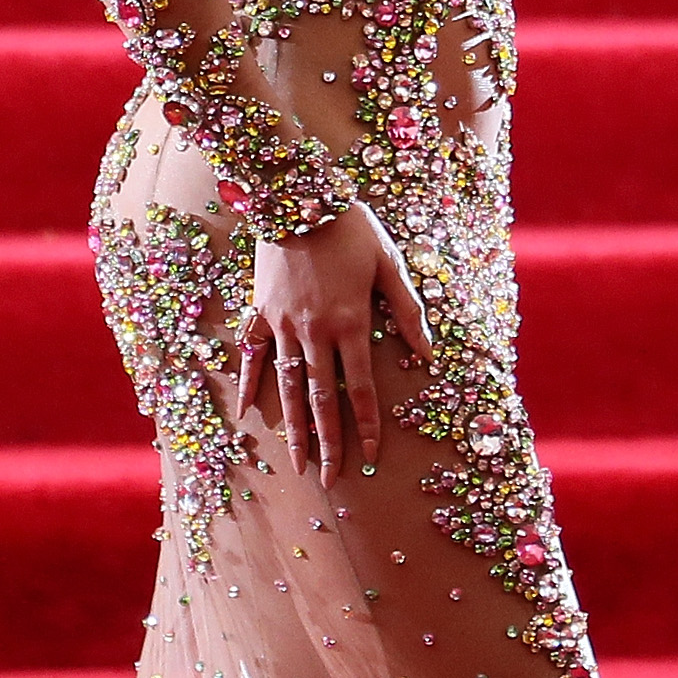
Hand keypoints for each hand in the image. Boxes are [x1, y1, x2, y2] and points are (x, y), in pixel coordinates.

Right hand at [235, 200, 433, 481]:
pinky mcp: (261, 312)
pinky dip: (250, 384)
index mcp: (350, 324)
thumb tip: (429, 353)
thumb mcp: (390, 265)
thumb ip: (409, 311)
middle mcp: (315, 333)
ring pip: (289, 386)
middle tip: (329, 478)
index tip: (371, 457)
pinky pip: (253, 355)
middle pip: (323, 399)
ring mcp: (283, 325)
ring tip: (296, 461)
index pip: (361, 388)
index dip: (368, 426)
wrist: (298, 198)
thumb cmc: (351, 230)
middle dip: (329, 442)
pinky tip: (248, 414)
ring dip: (293, 426)